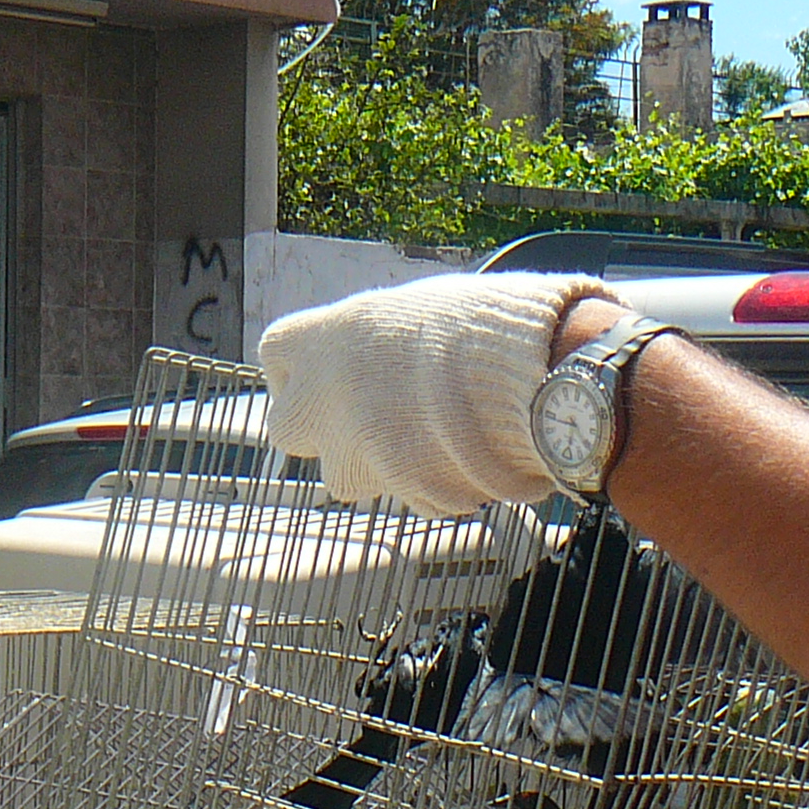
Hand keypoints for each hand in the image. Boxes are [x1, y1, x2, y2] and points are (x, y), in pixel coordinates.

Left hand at [258, 272, 616, 514]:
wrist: (532, 372)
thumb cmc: (486, 326)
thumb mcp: (418, 312)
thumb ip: (382, 341)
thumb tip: (389, 356)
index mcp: (327, 339)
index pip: (276, 354)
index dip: (300, 368)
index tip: (328, 372)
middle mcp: (324, 399)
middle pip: (288, 429)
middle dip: (324, 431)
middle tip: (373, 418)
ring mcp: (355, 451)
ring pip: (344, 477)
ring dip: (378, 466)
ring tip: (435, 435)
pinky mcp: (399, 490)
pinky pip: (408, 496)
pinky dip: (434, 484)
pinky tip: (470, 454)